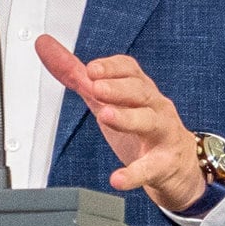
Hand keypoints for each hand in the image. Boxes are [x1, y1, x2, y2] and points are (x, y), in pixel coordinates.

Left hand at [34, 35, 206, 214]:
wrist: (179, 165)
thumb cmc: (142, 127)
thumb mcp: (107, 100)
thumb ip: (76, 76)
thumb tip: (45, 47)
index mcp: (139, 90)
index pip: (130, 70)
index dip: (111, 67)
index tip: (91, 68)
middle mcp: (154, 107)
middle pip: (140, 92)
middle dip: (118, 87)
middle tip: (96, 87)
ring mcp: (163, 134)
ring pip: (150, 121)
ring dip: (128, 118)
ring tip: (106, 117)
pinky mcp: (164, 164)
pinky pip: (151, 167)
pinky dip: (134, 174)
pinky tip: (117, 179)